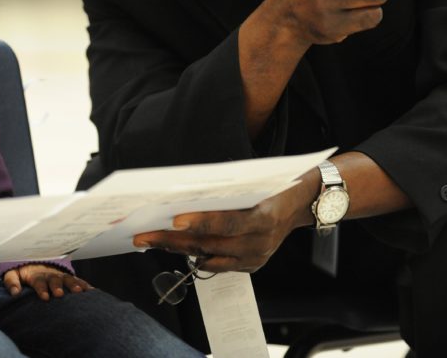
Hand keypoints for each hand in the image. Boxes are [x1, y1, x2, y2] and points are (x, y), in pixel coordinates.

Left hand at [3, 264, 93, 300]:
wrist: (33, 258)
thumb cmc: (22, 270)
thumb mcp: (13, 273)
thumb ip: (12, 282)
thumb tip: (14, 293)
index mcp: (36, 275)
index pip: (39, 281)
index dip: (42, 288)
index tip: (45, 297)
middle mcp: (49, 274)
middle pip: (54, 280)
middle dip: (58, 286)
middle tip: (60, 294)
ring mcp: (60, 275)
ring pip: (68, 279)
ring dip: (73, 284)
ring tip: (79, 292)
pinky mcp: (67, 277)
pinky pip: (77, 280)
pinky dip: (84, 285)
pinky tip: (92, 291)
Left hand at [132, 182, 315, 272]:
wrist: (303, 201)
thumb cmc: (275, 183)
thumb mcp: (255, 180)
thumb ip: (226, 191)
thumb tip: (185, 191)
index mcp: (264, 217)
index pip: (226, 223)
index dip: (199, 222)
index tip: (173, 220)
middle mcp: (260, 242)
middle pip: (209, 244)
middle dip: (172, 240)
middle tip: (143, 235)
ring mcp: (256, 257)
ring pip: (208, 256)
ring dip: (177, 249)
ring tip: (151, 241)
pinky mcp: (252, 265)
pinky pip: (218, 264)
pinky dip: (196, 255)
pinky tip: (176, 247)